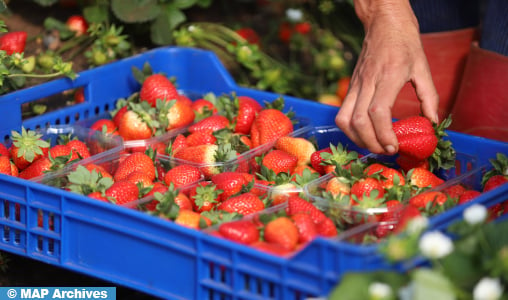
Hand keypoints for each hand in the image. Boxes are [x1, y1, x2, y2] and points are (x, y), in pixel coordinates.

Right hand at [335, 0, 438, 154]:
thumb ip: (429, 97)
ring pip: (344, 120)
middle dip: (371, 142)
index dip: (383, 133)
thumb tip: (432, 122)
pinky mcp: (350, 88)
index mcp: (389, 76)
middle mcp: (368, 82)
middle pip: (359, 121)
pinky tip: (363, 133)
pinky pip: (342, 114)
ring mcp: (355, 85)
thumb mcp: (423, 68)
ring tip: (373, 145)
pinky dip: (350, 129)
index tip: (394, 146)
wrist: (383, 24)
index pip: (377, 112)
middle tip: (387, 150)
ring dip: (357, 138)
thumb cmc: (405, 44)